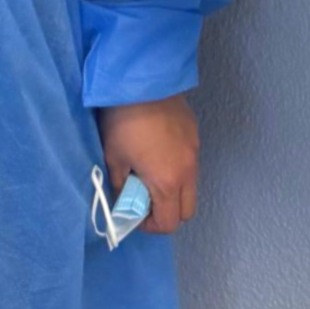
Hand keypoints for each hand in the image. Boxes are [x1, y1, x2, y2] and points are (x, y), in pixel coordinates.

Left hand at [98, 96, 199, 234]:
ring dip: (174, 190)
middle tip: (145, 199)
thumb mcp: (114, 158)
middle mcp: (188, 171)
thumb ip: (121, 186)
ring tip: (151, 173)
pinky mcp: (195, 134)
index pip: (169, 223)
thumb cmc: (123, 123)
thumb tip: (123, 201)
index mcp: (167, 182)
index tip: (135, 214)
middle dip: (167, 212)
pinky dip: (178, 168)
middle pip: (187, 210)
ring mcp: (195, 151)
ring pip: (191, 186)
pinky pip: (191, 162)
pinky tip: (159, 150)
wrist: (142, 82)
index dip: (151, 226)